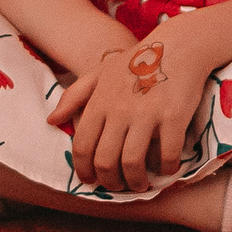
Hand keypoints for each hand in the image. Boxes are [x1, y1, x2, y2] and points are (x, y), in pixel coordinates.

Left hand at [47, 41, 208, 193]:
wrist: (179, 45)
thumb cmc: (138, 60)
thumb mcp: (100, 72)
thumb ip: (74, 96)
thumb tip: (52, 121)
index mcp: (100, 103)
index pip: (82, 146)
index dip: (84, 170)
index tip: (91, 181)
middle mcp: (120, 111)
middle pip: (106, 161)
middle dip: (110, 182)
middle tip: (118, 186)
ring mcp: (148, 115)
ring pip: (133, 162)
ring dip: (136, 181)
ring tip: (141, 185)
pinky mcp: (174, 117)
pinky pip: (167, 153)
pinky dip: (167, 168)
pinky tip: (168, 168)